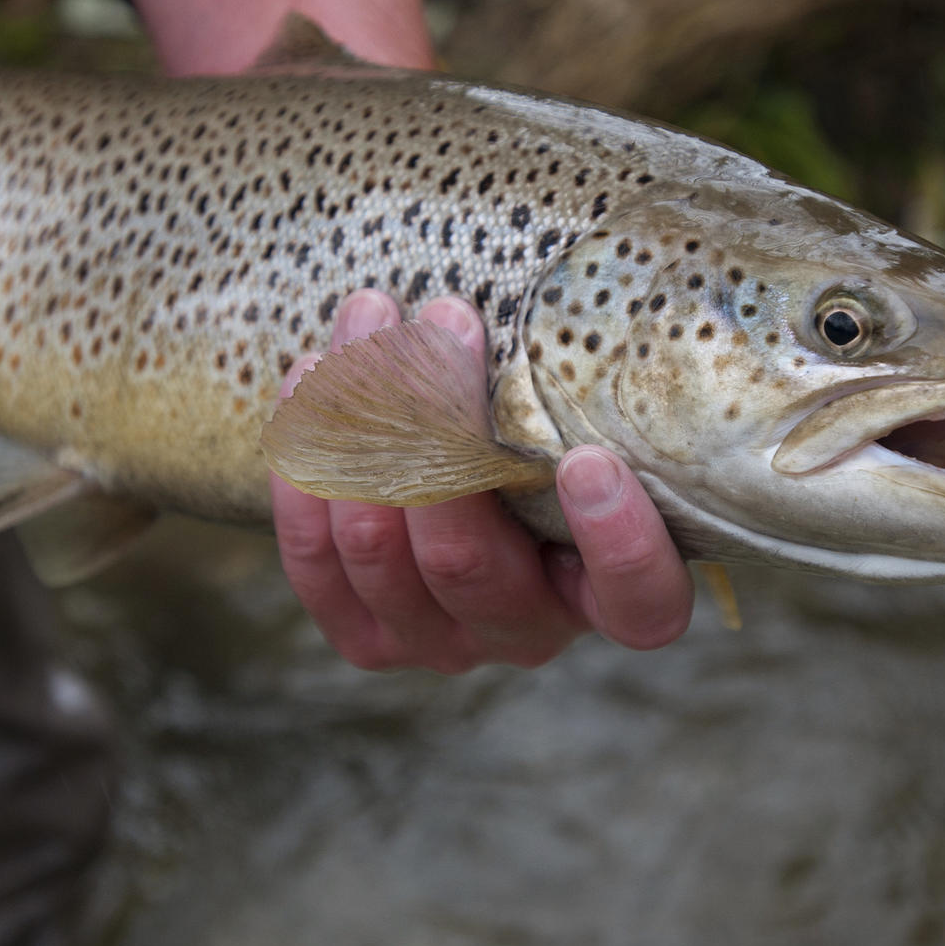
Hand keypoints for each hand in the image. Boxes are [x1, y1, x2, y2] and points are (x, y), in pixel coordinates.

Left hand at [270, 291, 695, 672]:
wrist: (457, 473)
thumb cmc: (543, 429)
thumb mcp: (574, 412)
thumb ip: (573, 389)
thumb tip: (531, 304)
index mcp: (603, 595)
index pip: (639, 603)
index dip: (618, 545)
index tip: (586, 460)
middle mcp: (525, 632)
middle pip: (468, 561)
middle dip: (439, 430)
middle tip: (444, 323)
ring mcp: (437, 641)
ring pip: (376, 549)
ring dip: (359, 421)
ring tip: (373, 316)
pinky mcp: (364, 634)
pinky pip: (314, 560)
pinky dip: (305, 463)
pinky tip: (310, 375)